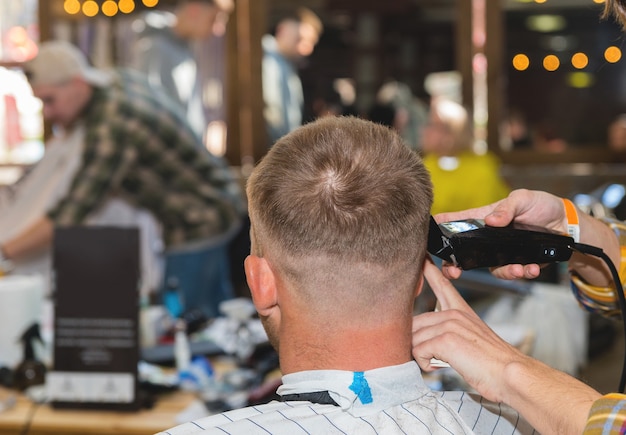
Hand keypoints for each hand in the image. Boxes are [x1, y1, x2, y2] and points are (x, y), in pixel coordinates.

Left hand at [413, 257, 600, 434]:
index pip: (441, 283)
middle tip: (434, 356)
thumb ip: (448, 332)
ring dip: (422, 356)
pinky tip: (440, 366)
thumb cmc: (491, 363)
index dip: (429, 270)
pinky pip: (418, 351)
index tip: (422, 257)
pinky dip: (424, 364)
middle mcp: (453, 313)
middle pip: (414, 322)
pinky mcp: (445, 339)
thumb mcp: (470, 339)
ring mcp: (449, 324)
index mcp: (460, 311)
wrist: (509, 373)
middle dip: (417, 342)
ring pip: (413, 338)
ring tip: (442, 362)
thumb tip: (423, 338)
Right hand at [434, 189, 566, 280]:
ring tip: (519, 269)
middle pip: (462, 254)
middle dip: (453, 266)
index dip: (438, 228)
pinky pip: (513, 273)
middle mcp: (487, 238)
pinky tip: (533, 268)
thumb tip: (492, 220)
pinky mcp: (517, 263)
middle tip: (454, 272)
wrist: (566, 226)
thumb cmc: (541, 205)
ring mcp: (501, 253)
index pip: (455, 222)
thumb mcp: (523, 199)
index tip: (425, 238)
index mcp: (484, 218)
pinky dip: (523, 273)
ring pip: (490, 269)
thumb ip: (506, 208)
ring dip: (504, 271)